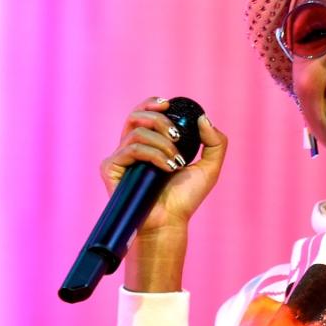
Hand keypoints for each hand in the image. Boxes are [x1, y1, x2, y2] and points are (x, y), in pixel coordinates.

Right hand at [99, 97, 227, 233]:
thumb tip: (203, 118)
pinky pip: (130, 149)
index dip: (152, 103)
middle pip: (137, 116)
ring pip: (136, 132)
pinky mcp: (111, 168)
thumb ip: (215, 142)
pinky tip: (167, 168)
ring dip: (161, 144)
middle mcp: (132, 147)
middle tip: (177, 137)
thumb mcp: (209, 167)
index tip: (168, 103)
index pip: (144, 113)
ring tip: (176, 162)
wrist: (170, 221)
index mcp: (149, 143)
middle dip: (160, 121)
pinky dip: (152, 155)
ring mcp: (120, 157)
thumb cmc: (185, 198)